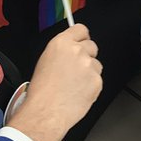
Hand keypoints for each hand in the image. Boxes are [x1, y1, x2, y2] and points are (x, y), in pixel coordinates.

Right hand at [8, 24, 101, 140]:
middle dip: (87, 55)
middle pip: (92, 46)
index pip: (80, 29)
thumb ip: (62, 51)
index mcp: (61, 43)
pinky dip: (91, 86)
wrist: (46, 112)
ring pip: (96, 64)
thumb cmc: (42, 91)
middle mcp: (77, 51)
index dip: (82, 37)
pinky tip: (79, 93)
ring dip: (90, 72)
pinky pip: (98, 80)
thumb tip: (70, 51)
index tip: (82, 41)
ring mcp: (89, 66)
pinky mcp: (97, 81)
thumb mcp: (45, 61)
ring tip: (75, 85)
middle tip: (77, 69)